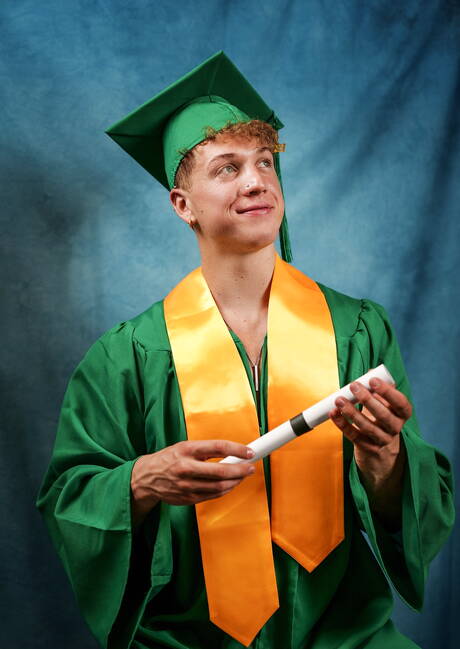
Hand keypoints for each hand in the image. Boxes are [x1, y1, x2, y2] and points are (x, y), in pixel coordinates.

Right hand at [131, 440, 254, 525]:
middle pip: (221, 472)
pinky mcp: (188, 498)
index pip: (218, 447)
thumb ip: (206, 451)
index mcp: (187, 450)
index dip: (237, 449)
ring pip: (219, 487)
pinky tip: (230, 484)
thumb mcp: (184, 447)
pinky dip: (225, 490)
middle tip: (251, 467)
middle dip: (241, 470)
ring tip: (243, 475)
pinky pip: (213, 495)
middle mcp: (186, 468)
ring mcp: (187, 486)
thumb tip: (232, 453)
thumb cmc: (169, 459)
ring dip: (236, 481)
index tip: (249, 451)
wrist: (146, 478)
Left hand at [329, 377, 411, 527]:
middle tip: (353, 386)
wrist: (379, 446)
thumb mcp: (384, 402)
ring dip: (351, 412)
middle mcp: (395, 428)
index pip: (400, 403)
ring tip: (339, 400)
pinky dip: (342, 424)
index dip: (388, 392)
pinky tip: (334, 413)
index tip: (372, 380)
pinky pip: (354, 436)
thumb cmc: (380, 416)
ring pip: (367, 427)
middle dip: (367, 399)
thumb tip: (370, 371)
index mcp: (402, 414)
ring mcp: (382, 440)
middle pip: (383, 415)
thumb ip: (378, 387)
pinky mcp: (368, 448)